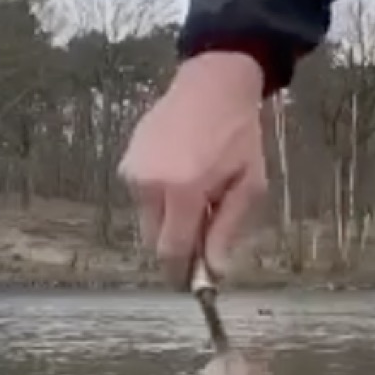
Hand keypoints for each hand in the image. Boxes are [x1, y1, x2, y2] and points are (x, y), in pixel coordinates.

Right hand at [118, 51, 272, 280]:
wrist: (210, 88)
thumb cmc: (238, 137)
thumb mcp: (248, 186)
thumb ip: (227, 230)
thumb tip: (215, 271)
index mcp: (183, 191)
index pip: (172, 250)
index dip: (181, 274)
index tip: (193, 286)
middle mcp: (149, 183)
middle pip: (155, 240)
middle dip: (178, 248)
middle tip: (205, 238)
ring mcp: (132, 172)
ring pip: (148, 220)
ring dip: (171, 221)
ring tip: (200, 195)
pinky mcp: (125, 163)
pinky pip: (143, 198)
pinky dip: (161, 200)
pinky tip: (184, 177)